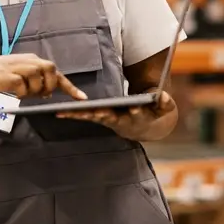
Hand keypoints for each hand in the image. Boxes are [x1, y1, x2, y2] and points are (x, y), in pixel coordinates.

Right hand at [0, 53, 86, 100]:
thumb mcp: (21, 76)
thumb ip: (35, 81)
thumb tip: (48, 92)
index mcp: (34, 61)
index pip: (56, 73)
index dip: (70, 87)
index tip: (82, 98)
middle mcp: (31, 61)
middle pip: (52, 74)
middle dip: (48, 87)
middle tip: (36, 93)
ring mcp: (21, 67)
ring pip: (38, 84)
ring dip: (31, 91)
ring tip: (18, 90)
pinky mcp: (12, 76)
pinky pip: (23, 89)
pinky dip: (19, 93)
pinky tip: (10, 88)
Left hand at [56, 90, 176, 139]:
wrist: (147, 126)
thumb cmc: (156, 113)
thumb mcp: (165, 107)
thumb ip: (164, 103)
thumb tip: (162, 96)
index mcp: (135, 117)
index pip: (134, 114)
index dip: (133, 111)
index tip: (132, 108)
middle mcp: (119, 120)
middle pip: (106, 117)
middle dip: (96, 114)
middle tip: (86, 112)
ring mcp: (108, 119)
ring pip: (92, 117)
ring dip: (78, 115)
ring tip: (62, 112)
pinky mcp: (100, 116)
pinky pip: (85, 115)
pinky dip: (74, 114)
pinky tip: (59, 111)